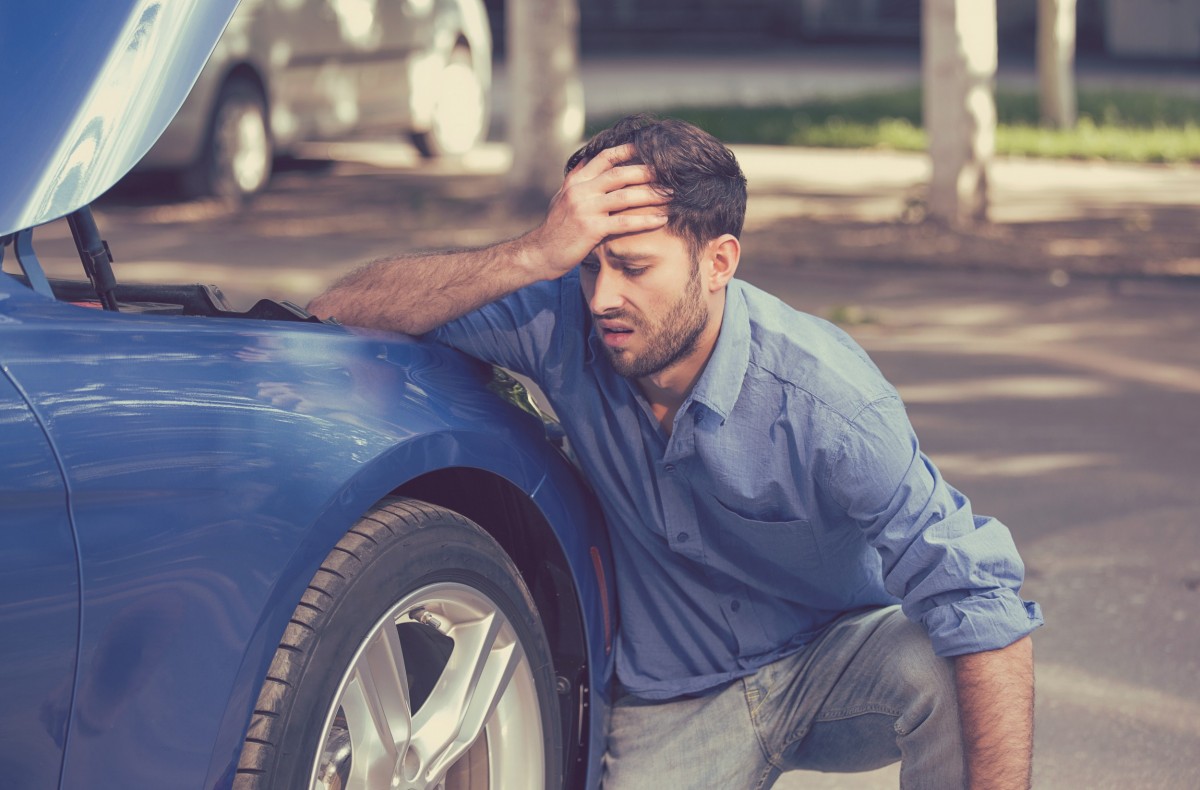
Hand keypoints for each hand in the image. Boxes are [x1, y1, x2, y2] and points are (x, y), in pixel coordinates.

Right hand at [519, 144, 669, 278]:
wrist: (540, 253)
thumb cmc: (555, 229)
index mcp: (576, 182)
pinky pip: (624, 222)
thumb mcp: (562, 198)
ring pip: (625, 196)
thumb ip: (577, 181)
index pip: (604, 158)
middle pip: (619, 174)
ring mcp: (585, 209)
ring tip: (671, 194)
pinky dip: (645, 220)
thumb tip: (588, 161)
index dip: (627, 151)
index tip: (647, 148)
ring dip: (651, 194)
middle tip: (669, 172)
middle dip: (646, 172)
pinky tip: (661, 220)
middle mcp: (580, 191)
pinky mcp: (591, 229)